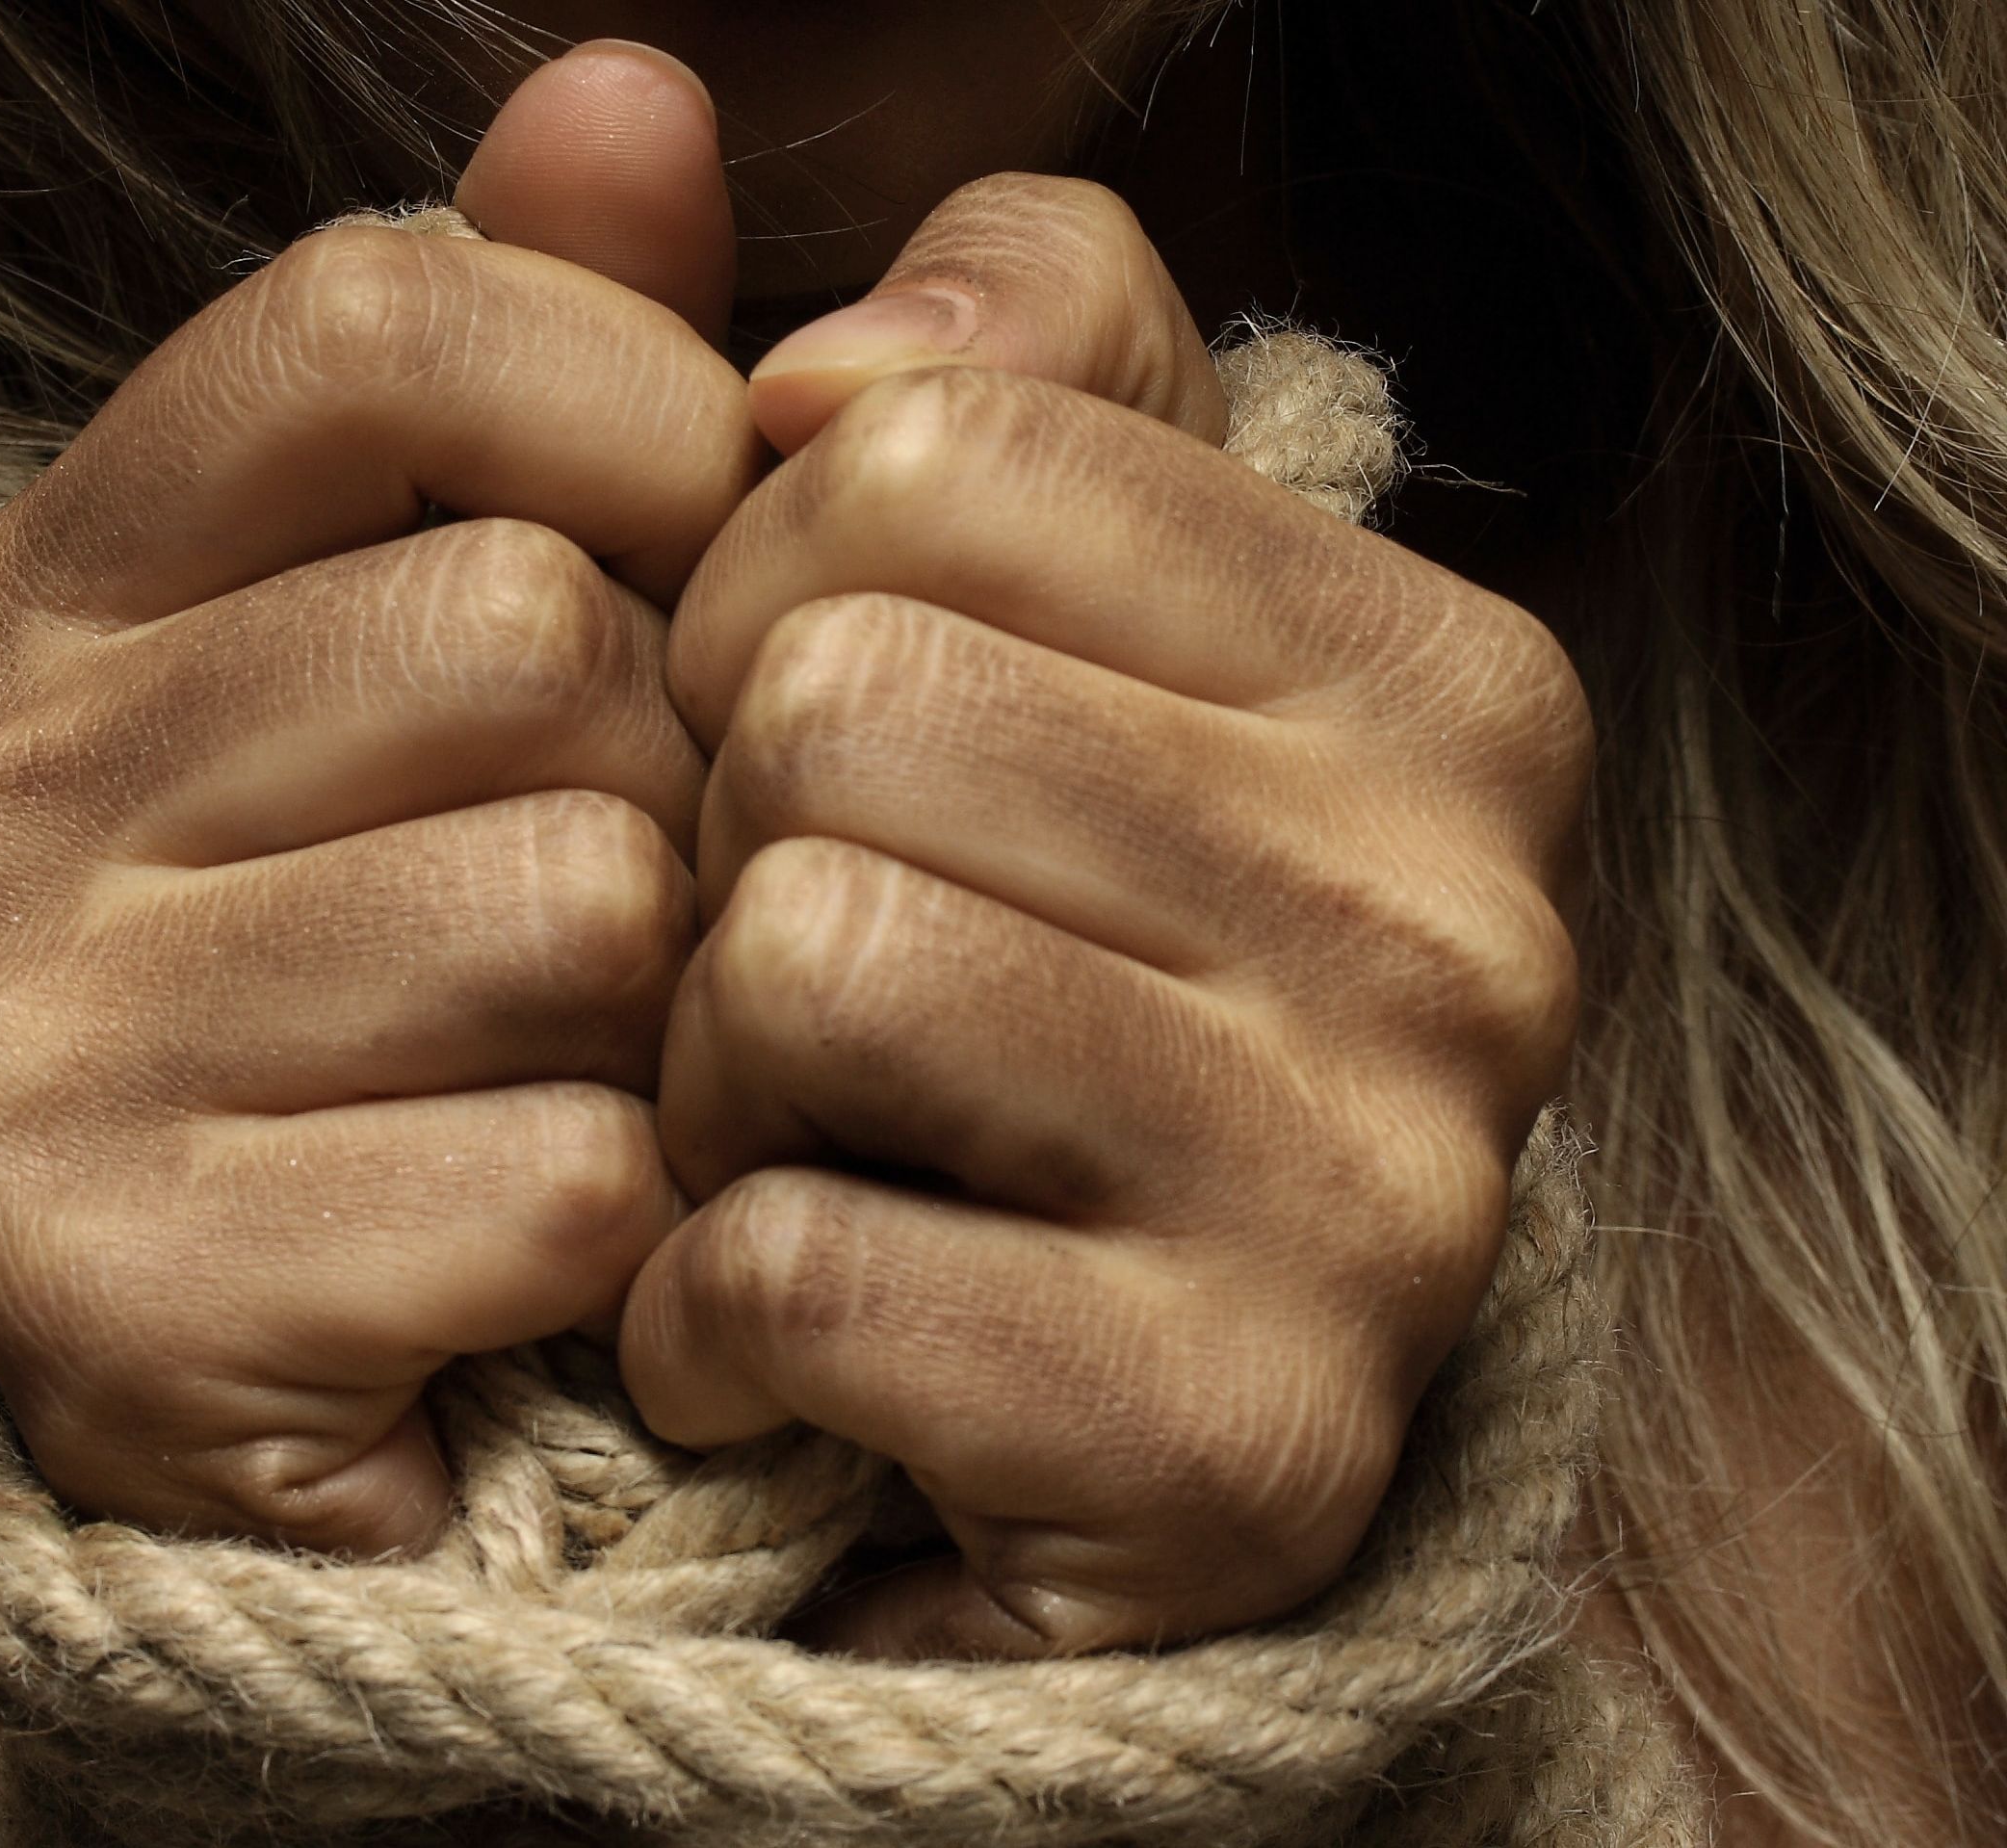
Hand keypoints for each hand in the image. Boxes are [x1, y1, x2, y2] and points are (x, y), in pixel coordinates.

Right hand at [0, 44, 763, 1556]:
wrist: (387, 1386)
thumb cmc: (489, 974)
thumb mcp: (537, 619)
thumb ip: (587, 355)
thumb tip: (625, 92)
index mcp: (57, 589)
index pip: (381, 315)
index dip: (638, 412)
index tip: (713, 554)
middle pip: (519, 633)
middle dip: (669, 789)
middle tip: (626, 919)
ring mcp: (1, 1056)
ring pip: (571, 909)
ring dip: (668, 1019)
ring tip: (582, 1079)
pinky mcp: (110, 1301)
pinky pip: (565, 1184)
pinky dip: (634, 1230)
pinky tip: (549, 1255)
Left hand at [620, 175, 1590, 1658]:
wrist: (1092, 1472)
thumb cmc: (1027, 998)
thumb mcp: (1062, 641)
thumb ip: (1001, 370)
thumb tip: (821, 363)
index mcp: (1438, 685)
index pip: (928, 458)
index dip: (759, 599)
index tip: (800, 753)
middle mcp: (1463, 925)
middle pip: (842, 703)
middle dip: (717, 857)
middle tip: (781, 996)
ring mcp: (1381, 1204)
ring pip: (804, 956)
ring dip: (702, 1084)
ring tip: (783, 1153)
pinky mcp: (1236, 1448)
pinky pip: (789, 1266)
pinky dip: (703, 1316)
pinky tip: (778, 1351)